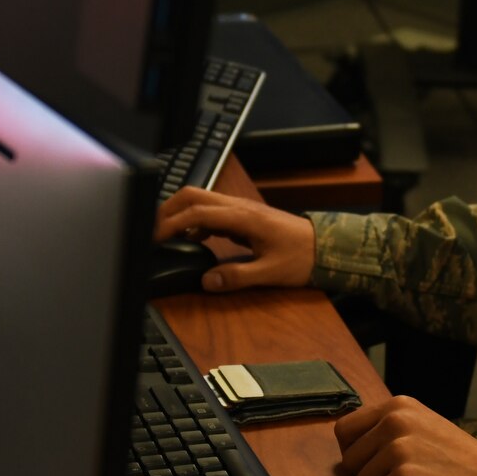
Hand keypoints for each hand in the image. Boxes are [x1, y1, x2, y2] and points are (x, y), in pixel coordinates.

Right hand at [152, 187, 315, 291]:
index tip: (153, 237)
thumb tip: (206, 281)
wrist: (325, 247)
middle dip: (168, 209)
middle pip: (193, 195)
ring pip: (200, 199)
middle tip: (151, 231)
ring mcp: (240, 208)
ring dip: (179, 213)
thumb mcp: (270, 272)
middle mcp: (238, 206)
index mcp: (243, 217)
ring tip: (164, 235)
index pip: (197, 212)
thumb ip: (236, 277)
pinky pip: (211, 211)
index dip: (171, 223)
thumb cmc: (301, 257)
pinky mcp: (242, 215)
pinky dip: (194, 221)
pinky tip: (191, 239)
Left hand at [334, 396, 476, 475]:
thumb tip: (348, 443)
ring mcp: (400, 450)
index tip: (376, 463)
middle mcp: (395, 421)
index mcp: (398, 405)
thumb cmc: (462, 461)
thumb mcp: (423, 426)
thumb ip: (388, 427)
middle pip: (348, 460)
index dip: (355, 452)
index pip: (344, 430)